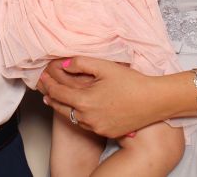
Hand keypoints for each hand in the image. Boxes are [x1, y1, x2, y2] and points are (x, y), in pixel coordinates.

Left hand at [37, 56, 166, 137]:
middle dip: (50, 96)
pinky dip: (78, 115)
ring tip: (57, 97)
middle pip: (61, 107)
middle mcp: (88, 117)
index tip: (42, 77)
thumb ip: (81, 63)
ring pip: (72, 118)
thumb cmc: (132, 82)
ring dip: (63, 107)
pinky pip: (85, 124)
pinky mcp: (106, 132)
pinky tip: (79, 108)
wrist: (154, 101)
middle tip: (44, 88)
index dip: (47, 83)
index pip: (57, 92)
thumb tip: (64, 64)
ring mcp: (96, 127)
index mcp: (85, 100)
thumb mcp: (105, 66)